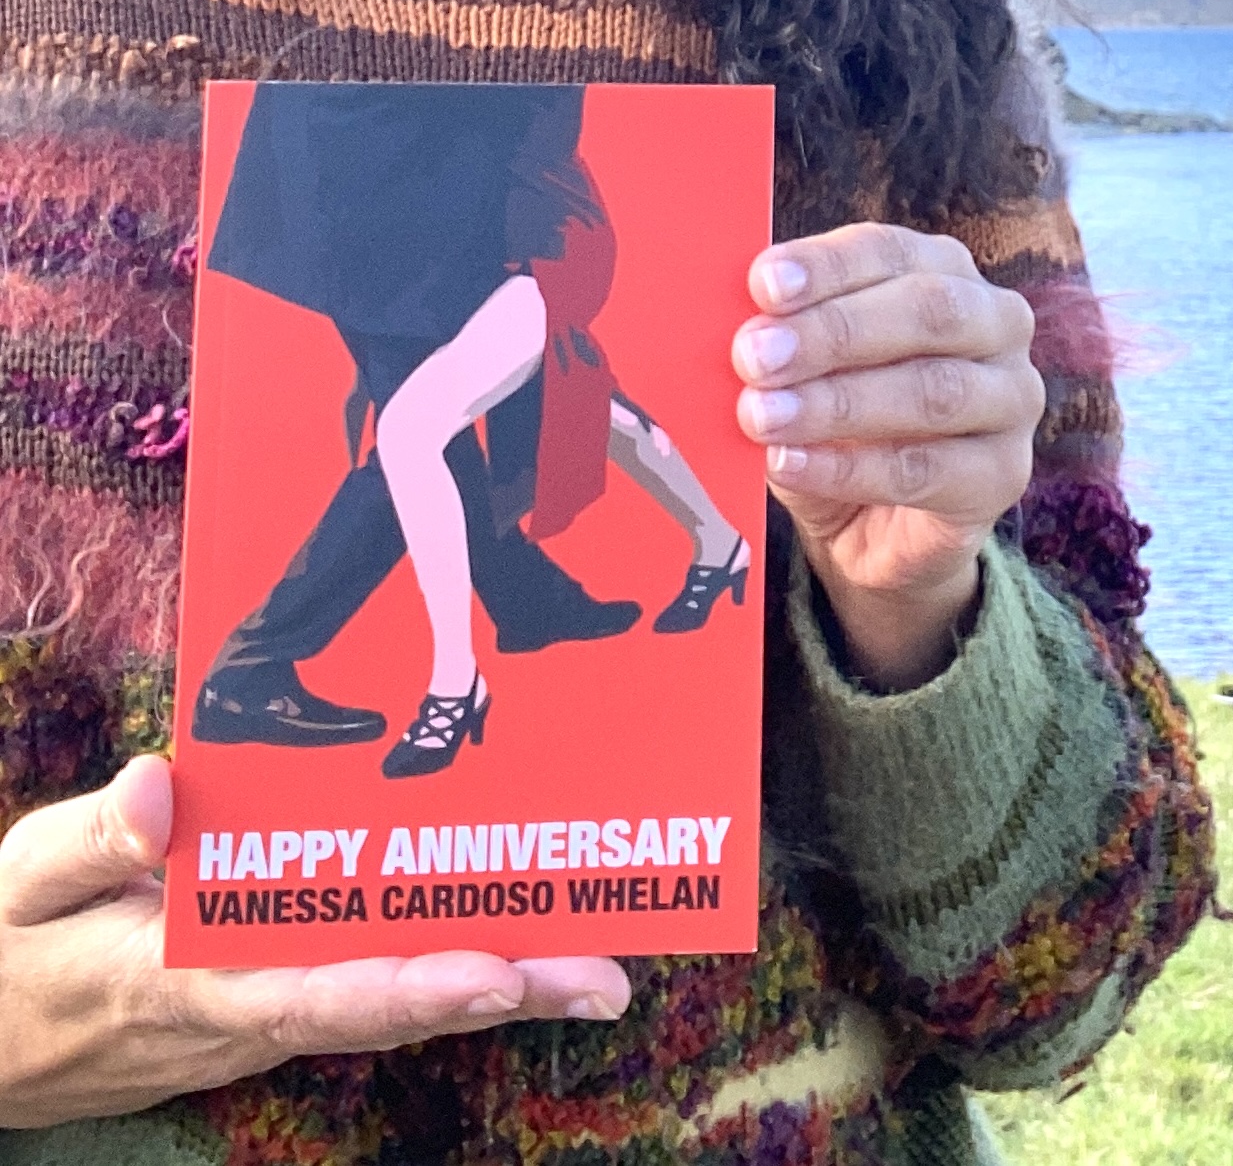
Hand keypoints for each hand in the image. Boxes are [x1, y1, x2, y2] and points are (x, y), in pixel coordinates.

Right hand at [0, 757, 628, 1129]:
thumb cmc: (11, 950)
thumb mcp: (20, 881)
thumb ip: (91, 837)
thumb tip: (161, 787)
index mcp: (179, 984)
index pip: (307, 989)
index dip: (405, 986)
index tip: (494, 970)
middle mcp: (242, 1015)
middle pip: (384, 1009)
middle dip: (496, 992)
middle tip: (601, 977)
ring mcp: (263, 1019)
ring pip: (391, 1007)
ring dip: (494, 990)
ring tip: (597, 971)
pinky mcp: (273, 1005)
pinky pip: (368, 993)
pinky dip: (444, 976)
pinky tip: (521, 954)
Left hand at [734, 223, 1041, 690]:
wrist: (874, 526)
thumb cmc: (835, 421)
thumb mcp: (803, 369)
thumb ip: (782, 338)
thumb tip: (736, 324)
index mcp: (943, 270)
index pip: (888, 252)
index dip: (826, 266)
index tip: (762, 285)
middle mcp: (996, 322)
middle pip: (927, 312)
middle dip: (834, 331)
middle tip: (755, 355)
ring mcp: (1012, 399)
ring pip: (933, 391)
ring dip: (838, 403)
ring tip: (762, 416)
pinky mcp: (1005, 474)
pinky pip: (924, 469)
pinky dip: (848, 467)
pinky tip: (789, 464)